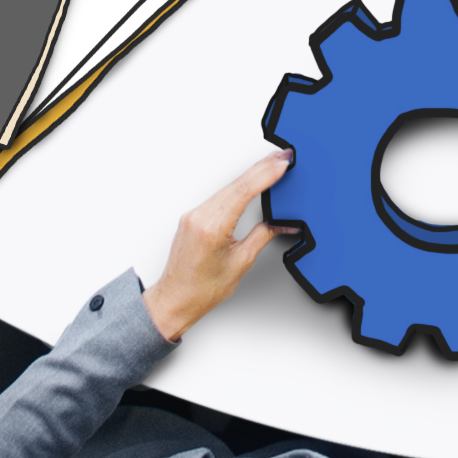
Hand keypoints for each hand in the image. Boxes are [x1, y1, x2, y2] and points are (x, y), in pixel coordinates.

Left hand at [144, 146, 291, 343]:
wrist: (174, 300)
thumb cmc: (202, 290)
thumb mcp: (241, 263)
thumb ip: (262, 236)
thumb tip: (280, 223)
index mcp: (212, 227)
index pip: (244, 191)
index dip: (266, 173)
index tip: (283, 163)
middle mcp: (199, 216)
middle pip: (236, 184)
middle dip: (262, 168)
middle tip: (283, 157)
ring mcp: (193, 215)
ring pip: (227, 188)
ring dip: (250, 176)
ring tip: (271, 166)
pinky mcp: (191, 217)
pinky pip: (217, 196)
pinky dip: (236, 188)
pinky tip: (248, 183)